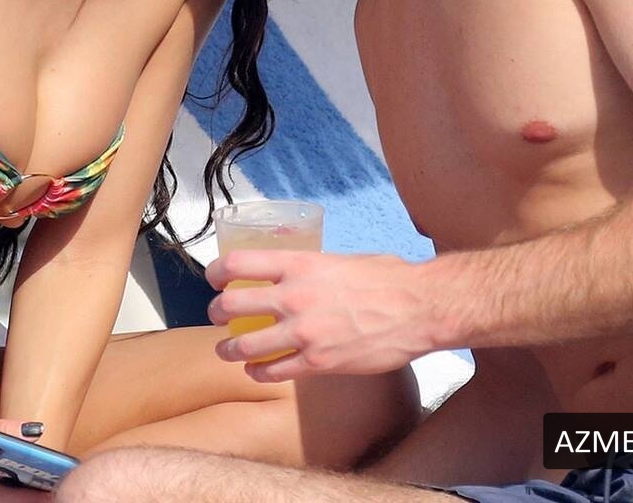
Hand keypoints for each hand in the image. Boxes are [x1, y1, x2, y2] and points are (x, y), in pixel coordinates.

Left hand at [206, 251, 434, 382]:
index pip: (238, 263)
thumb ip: (312, 268)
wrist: (418, 308)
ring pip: (244, 345)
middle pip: (230, 306)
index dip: (216, 271)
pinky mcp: (318, 363)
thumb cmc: (386, 278)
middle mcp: (294, 296)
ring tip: (226, 350)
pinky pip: (274, 371)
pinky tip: (257, 370)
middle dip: (215, 313)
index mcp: (299, 263)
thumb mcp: (340, 259)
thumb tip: (296, 273)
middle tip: (215, 316)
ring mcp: (304, 332)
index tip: (213, 278)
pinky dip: (259, 372)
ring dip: (228, 349)